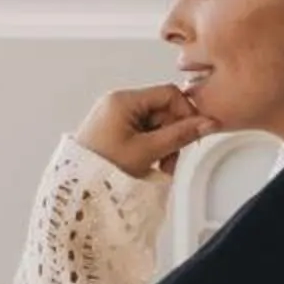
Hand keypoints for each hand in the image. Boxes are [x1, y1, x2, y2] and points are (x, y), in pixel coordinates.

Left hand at [73, 82, 214, 177]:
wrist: (75, 190)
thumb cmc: (101, 168)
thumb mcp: (147, 151)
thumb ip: (180, 135)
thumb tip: (207, 123)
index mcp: (123, 100)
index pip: (169, 93)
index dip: (186, 113)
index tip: (193, 134)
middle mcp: (117, 103)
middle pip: (162, 110)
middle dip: (171, 135)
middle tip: (169, 160)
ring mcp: (114, 117)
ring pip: (154, 124)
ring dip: (162, 145)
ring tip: (157, 167)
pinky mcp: (113, 130)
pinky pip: (141, 133)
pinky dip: (150, 148)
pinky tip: (147, 165)